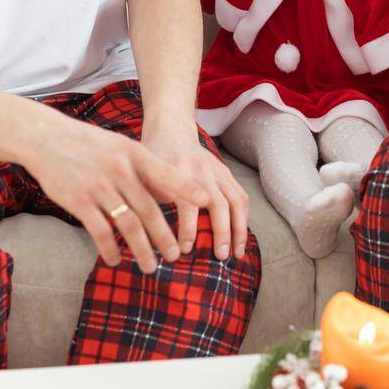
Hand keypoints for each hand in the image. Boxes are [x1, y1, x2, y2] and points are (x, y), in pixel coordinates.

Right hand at [22, 106, 208, 273]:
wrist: (46, 138)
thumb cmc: (88, 144)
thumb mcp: (120, 147)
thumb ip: (144, 167)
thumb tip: (172, 191)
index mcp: (132, 153)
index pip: (165, 173)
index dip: (186, 189)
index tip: (205, 204)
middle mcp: (119, 169)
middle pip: (149, 209)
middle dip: (164, 236)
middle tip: (174, 255)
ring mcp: (98, 186)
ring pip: (128, 224)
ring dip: (142, 249)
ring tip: (150, 266)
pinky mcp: (78, 201)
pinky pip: (100, 231)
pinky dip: (110, 249)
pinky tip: (116, 260)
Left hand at [143, 123, 249, 261]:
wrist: (171, 131)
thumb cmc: (153, 160)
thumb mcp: (144, 176)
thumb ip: (147, 201)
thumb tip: (147, 237)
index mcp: (178, 172)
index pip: (187, 204)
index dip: (188, 227)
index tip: (184, 249)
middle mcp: (202, 171)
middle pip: (218, 203)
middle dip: (221, 231)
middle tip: (220, 257)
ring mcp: (217, 171)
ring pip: (236, 201)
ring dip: (239, 229)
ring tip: (237, 253)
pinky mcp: (226, 173)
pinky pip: (241, 196)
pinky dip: (244, 219)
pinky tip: (241, 239)